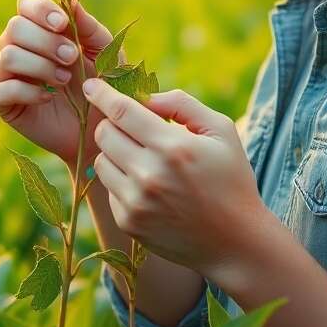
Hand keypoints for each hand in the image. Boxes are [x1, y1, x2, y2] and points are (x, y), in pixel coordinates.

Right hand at [0, 0, 116, 168]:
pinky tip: (48, 98)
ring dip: (39, 66)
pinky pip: (1, 88)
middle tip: (71, 57)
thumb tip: (70, 2)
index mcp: (41, 27)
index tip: (62, 24)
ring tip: (64, 79)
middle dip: (45, 41)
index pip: (26, 3)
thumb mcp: (104, 53)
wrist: (98, 129)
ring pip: (7, 56)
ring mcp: (7, 73)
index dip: (40, 9)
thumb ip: (88, 27)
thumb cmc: (101, 85)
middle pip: (15, 27)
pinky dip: (28, 91)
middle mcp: (18, 46)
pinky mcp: (2, 101)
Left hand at [83, 77, 268, 274]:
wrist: (236, 242)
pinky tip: (148, 186)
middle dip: (113, 123)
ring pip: (100, 160)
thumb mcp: (221, 131)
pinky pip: (108, 188)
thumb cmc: (231, 179)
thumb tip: (144, 97)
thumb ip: (182, 104)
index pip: (122, 111)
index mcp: (173, 147)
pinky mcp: (128, 222)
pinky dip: (121, 180)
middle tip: (132, 128)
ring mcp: (136, 202)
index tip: (91, 85)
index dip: (101, 94)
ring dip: (115, 152)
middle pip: (104, 133)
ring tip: (144, 158)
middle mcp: (150, 175)